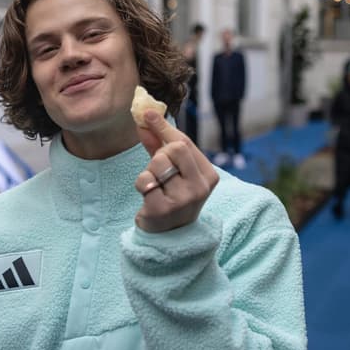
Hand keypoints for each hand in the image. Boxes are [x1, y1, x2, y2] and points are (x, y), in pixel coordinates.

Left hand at [133, 110, 219, 232]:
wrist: (167, 236)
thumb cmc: (171, 195)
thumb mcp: (172, 169)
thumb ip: (160, 144)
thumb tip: (146, 117)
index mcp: (209, 175)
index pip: (185, 142)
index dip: (163, 128)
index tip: (147, 113)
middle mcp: (200, 188)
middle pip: (174, 149)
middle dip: (159, 155)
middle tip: (158, 170)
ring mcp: (184, 200)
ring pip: (157, 164)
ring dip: (149, 171)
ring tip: (154, 186)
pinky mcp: (163, 209)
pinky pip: (144, 181)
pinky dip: (141, 184)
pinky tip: (148, 196)